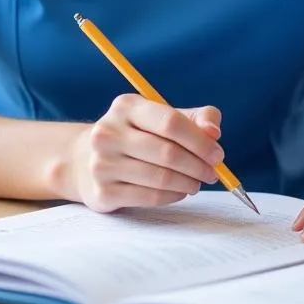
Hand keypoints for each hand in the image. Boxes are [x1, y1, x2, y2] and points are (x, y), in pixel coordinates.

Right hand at [62, 95, 224, 211]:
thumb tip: (213, 133)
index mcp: (126, 106)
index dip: (199, 140)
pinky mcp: (102, 193)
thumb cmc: (137, 134)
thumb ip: (196, 118)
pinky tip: (180, 192)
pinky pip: (148, 197)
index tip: (217, 154)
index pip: (170, 122)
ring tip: (197, 182)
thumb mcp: (163, 117)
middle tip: (213, 172)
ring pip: (160, 178)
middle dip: (198, 165)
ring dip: (187, 182)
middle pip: (167, 152)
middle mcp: (108, 133)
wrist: (85, 160)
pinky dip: (172, 196)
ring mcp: (102, 164)